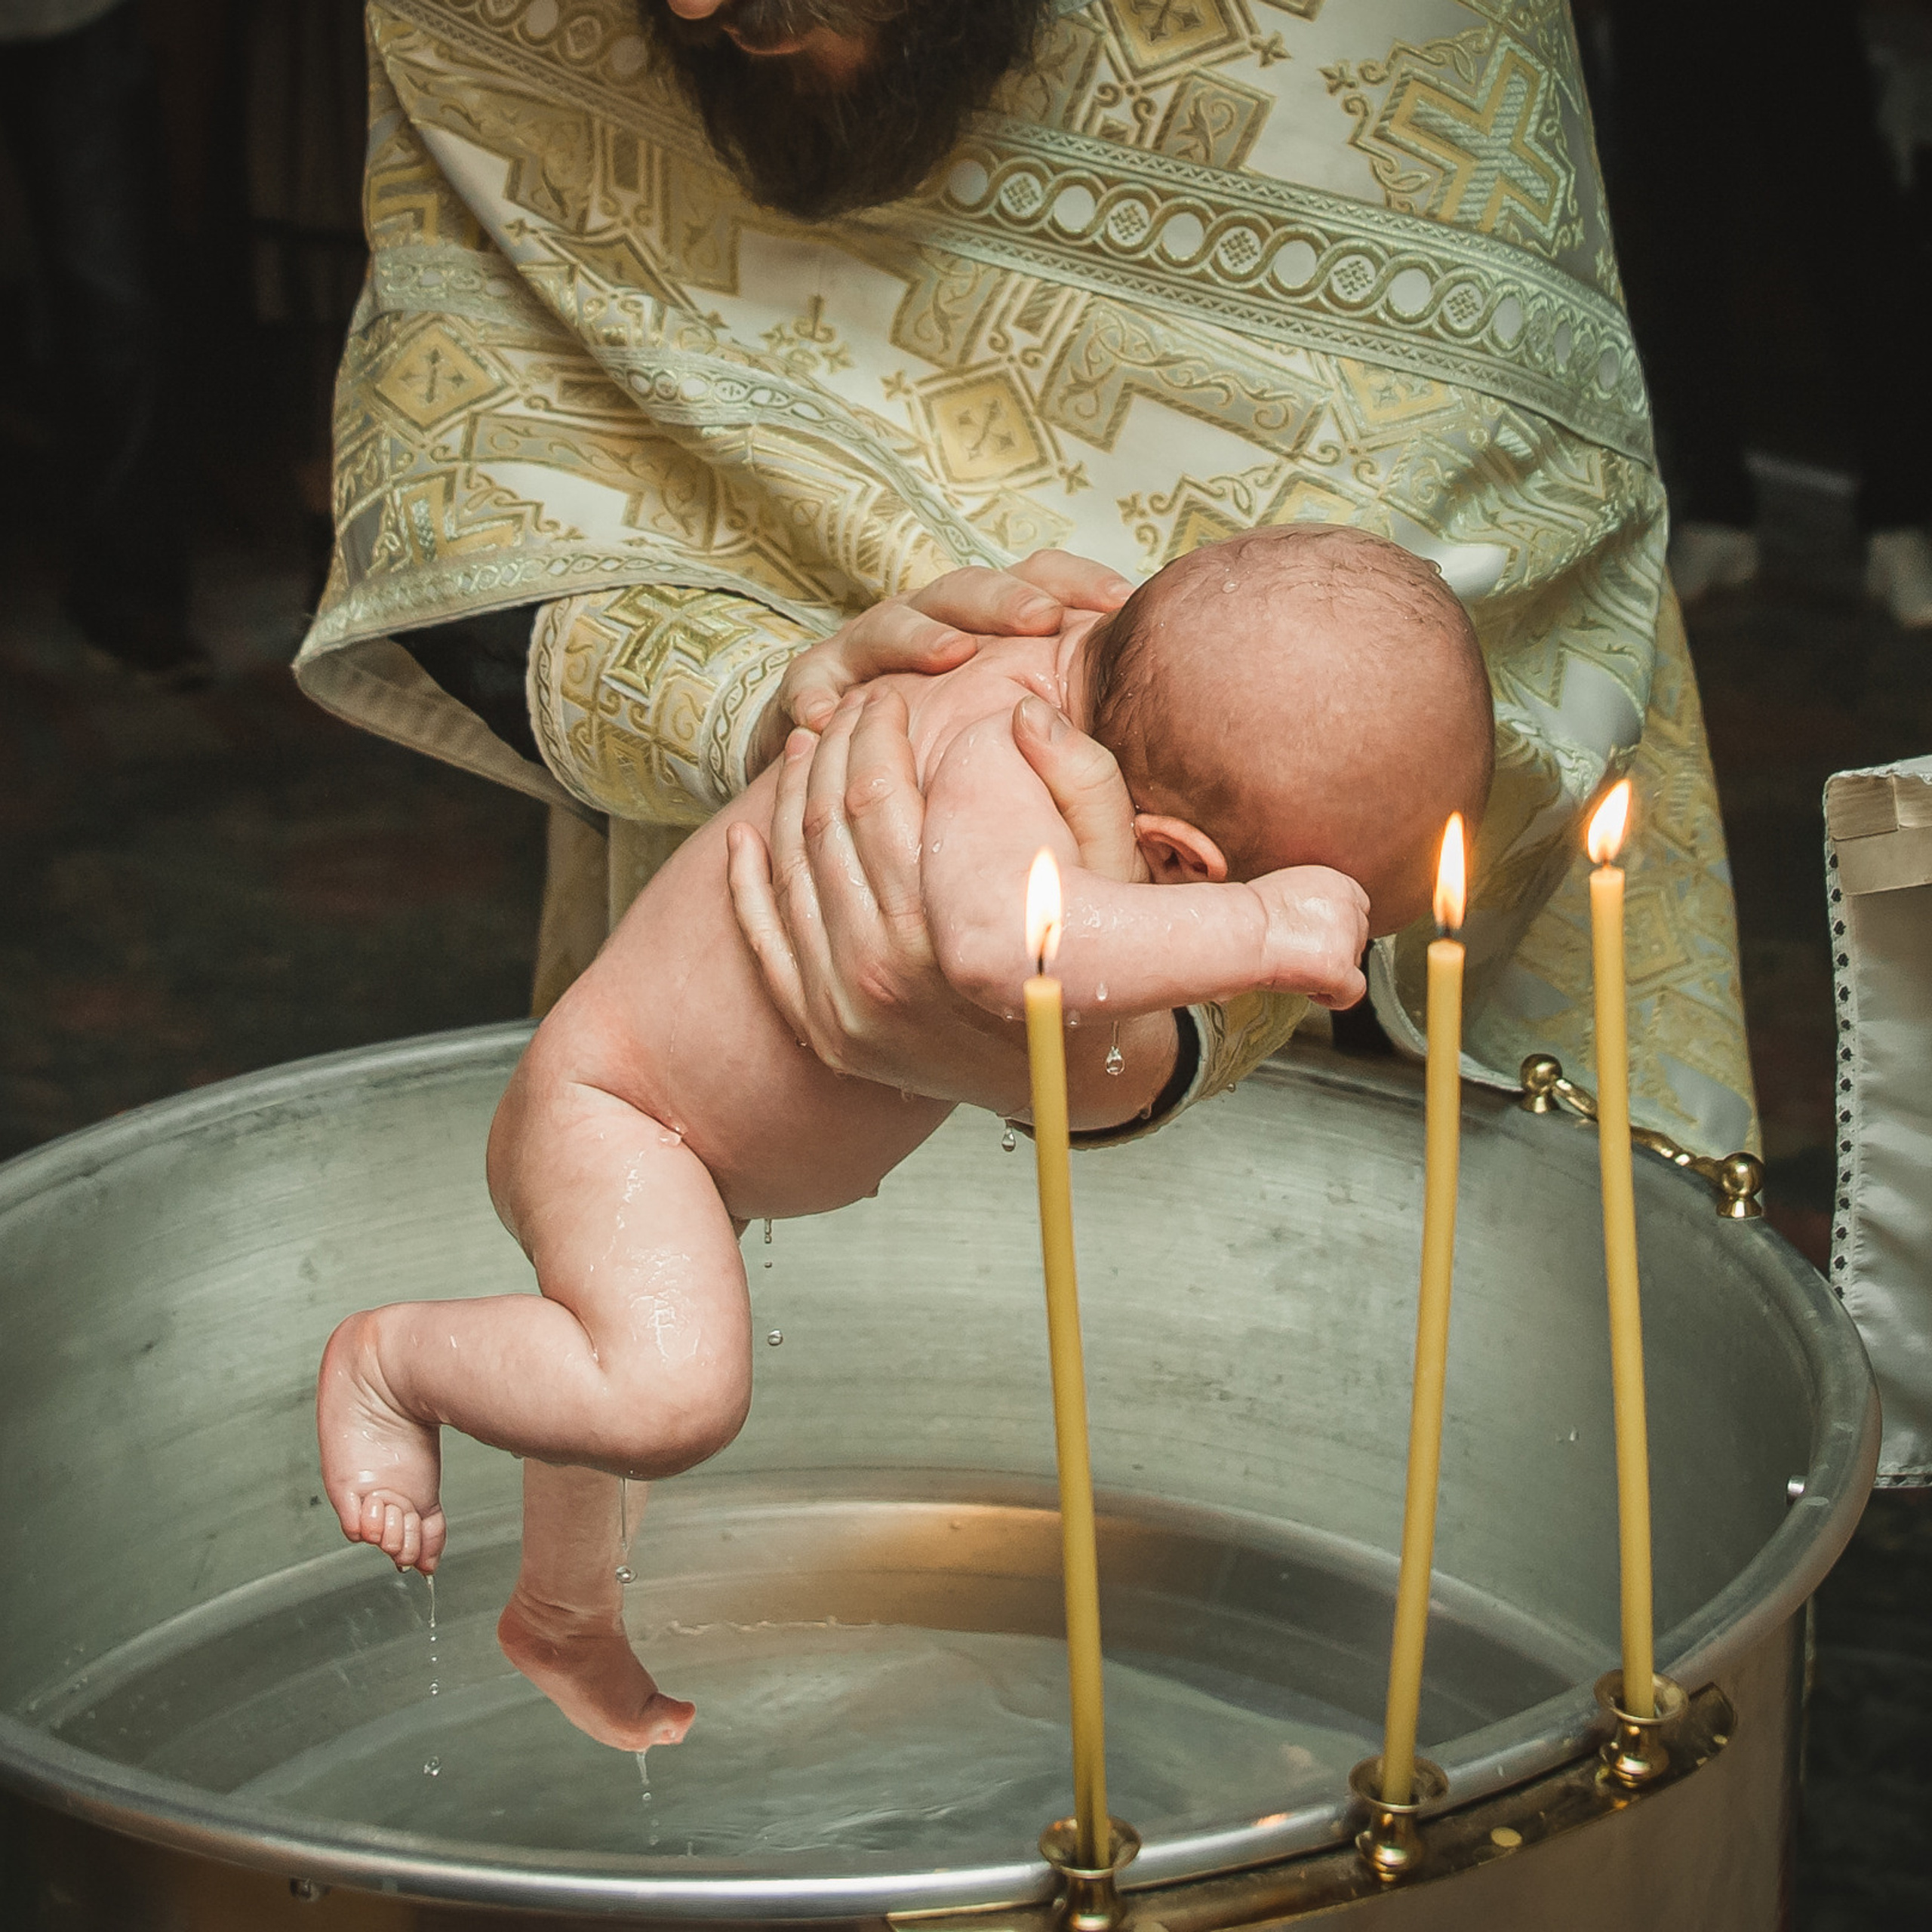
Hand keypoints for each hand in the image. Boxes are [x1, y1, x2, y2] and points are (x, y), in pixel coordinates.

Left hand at [726, 681, 1168, 1117]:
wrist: (1079, 1079)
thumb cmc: (1104, 960)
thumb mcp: (1119, 869)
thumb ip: (1084, 783)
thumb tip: (1024, 709)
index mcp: (948, 926)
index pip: (881, 797)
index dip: (875, 733)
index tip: (885, 699)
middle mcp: (885, 972)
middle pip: (828, 826)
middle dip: (833, 750)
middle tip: (846, 710)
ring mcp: (846, 1008)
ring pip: (790, 872)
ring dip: (790, 797)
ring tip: (806, 747)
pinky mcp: (826, 1032)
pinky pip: (765, 943)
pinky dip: (746, 884)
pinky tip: (745, 836)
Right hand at [744, 551, 1132, 777]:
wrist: (846, 786)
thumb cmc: (955, 766)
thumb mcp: (1026, 743)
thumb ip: (1084, 733)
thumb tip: (1170, 737)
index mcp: (987, 628)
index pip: (1036, 581)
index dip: (1077, 582)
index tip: (1121, 601)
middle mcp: (928, 625)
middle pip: (965, 590)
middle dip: (1003, 601)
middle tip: (1042, 620)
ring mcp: (865, 654)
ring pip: (888, 624)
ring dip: (918, 636)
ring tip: (950, 655)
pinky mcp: (811, 693)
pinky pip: (807, 687)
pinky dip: (813, 699)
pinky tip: (826, 720)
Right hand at [1251, 867, 1371, 1009]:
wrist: (1237, 930)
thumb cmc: (1247, 914)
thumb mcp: (1288, 890)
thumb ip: (1313, 904)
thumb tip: (1318, 925)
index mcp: (1336, 882)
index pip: (1357, 908)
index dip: (1337, 927)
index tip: (1315, 937)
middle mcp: (1347, 906)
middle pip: (1358, 936)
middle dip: (1334, 949)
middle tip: (1301, 956)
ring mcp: (1346, 937)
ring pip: (1354, 962)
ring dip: (1330, 970)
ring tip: (1297, 969)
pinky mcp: (1339, 967)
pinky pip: (1352, 992)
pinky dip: (1333, 997)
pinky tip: (1311, 991)